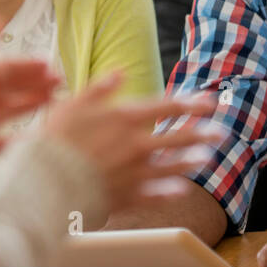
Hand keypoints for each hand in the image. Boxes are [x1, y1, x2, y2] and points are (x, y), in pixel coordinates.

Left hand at [0, 19, 60, 176]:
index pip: (5, 70)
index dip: (26, 68)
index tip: (49, 66)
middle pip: (9, 89)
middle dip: (34, 84)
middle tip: (60, 83)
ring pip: (7, 111)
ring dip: (30, 104)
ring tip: (54, 101)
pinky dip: (12, 140)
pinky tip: (28, 136)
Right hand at [41, 73, 223, 213]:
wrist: (44, 181)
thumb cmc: (54, 139)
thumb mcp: (73, 104)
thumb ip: (100, 88)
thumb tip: (120, 71)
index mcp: (125, 118)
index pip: (168, 106)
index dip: (192, 103)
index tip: (209, 102)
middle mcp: (136, 144)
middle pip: (178, 137)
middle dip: (202, 133)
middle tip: (221, 132)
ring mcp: (135, 172)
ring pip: (173, 167)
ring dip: (192, 161)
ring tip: (207, 158)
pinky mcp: (127, 195)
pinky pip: (156, 194)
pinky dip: (170, 191)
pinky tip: (182, 189)